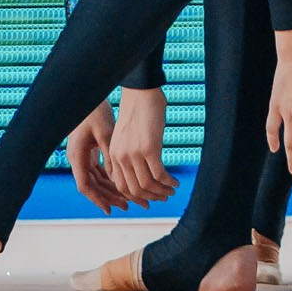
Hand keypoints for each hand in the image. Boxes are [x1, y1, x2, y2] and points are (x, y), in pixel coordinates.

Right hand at [65, 99, 126, 213]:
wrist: (89, 95)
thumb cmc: (95, 111)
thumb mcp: (105, 132)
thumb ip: (110, 154)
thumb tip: (117, 177)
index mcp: (77, 156)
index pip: (85, 186)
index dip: (98, 199)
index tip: (111, 210)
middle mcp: (78, 159)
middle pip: (94, 186)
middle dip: (111, 197)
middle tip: (130, 207)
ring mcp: (83, 155)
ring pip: (98, 179)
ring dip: (113, 189)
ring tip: (131, 200)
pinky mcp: (90, 151)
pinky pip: (100, 170)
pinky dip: (112, 178)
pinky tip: (125, 184)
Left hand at [106, 86, 178, 206]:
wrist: (141, 92)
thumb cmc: (138, 109)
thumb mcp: (128, 133)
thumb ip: (130, 150)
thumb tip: (142, 166)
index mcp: (115, 154)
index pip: (122, 186)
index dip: (136, 196)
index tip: (150, 198)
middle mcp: (122, 157)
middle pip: (134, 190)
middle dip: (151, 197)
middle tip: (164, 197)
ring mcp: (134, 154)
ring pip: (147, 185)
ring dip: (161, 192)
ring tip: (172, 191)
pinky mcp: (149, 148)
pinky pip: (159, 174)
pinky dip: (168, 182)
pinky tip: (176, 182)